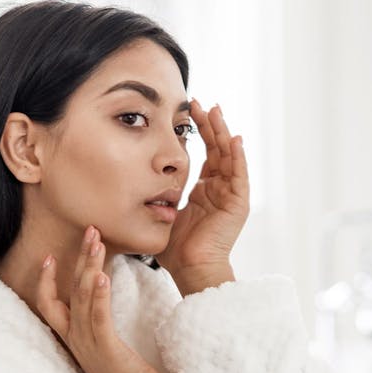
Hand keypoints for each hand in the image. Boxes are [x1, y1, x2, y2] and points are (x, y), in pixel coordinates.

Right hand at [35, 225, 163, 372]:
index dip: (45, 280)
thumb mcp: (104, 342)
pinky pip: (98, 316)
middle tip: (90, 231)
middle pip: (69, 290)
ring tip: (97, 242)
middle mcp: (75, 337)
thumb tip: (101, 296)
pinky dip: (98, 295)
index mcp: (72, 336)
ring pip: (82, 297)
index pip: (48, 303)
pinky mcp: (105, 346)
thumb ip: (97, 320)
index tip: (49, 256)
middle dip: (79, 258)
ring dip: (90, 266)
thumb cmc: (124, 371)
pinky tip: (102, 276)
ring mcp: (88, 342)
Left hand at [156, 100, 249, 276]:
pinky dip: (238, 157)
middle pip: (218, 149)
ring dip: (223, 133)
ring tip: (216, 111)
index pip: (206, 154)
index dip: (199, 132)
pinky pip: (240, 175)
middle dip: (210, 125)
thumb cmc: (174, 249)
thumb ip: (156, 198)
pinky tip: (234, 138)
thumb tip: (131, 186)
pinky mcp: (238, 204)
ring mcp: (231, 196)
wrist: (189, 269)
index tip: (188, 111)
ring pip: (229, 156)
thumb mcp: (163, 214)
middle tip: (200, 103)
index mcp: (204, 191)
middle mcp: (220, 190)